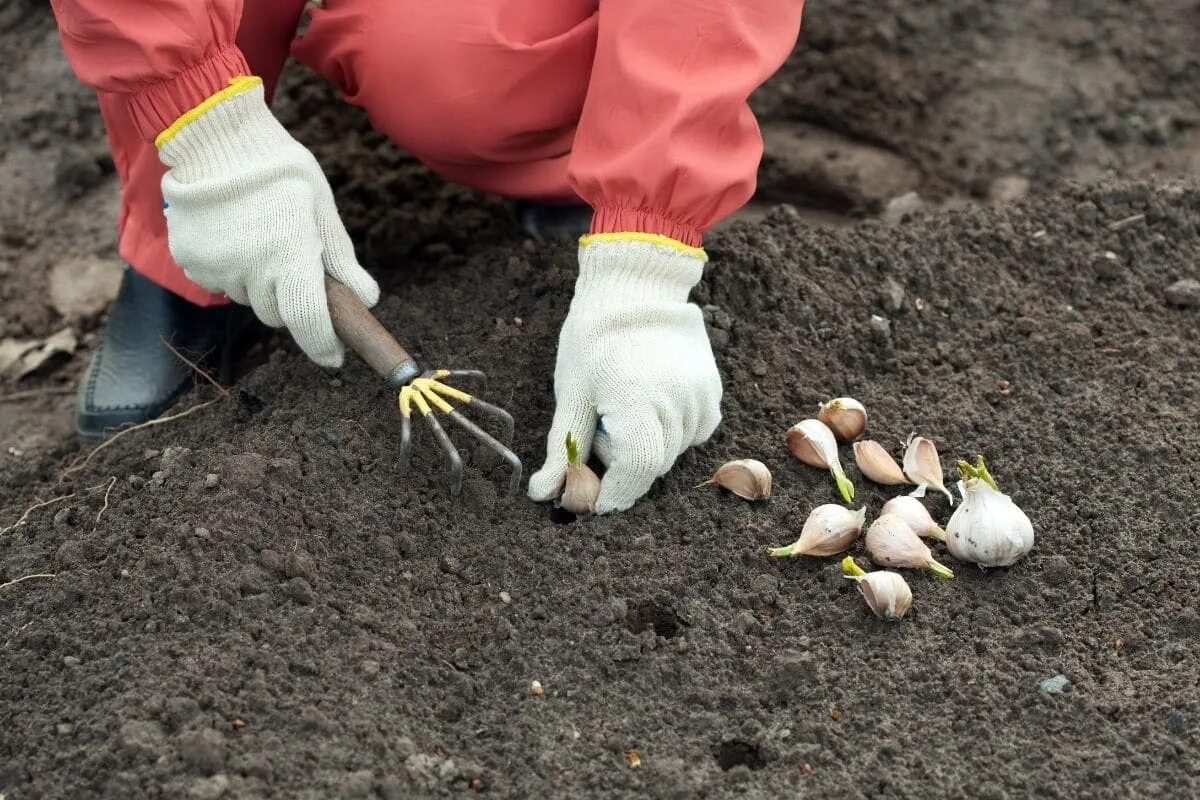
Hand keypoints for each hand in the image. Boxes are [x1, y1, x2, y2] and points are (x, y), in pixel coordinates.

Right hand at [159, 80, 377, 366]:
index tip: (334, 357)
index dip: (323, 345)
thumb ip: (340, 259)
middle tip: (291, 260)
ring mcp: (216, 268)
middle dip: (290, 299)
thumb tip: (366, 299)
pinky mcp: (190, 261)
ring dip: (258, 282)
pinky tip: (232, 233)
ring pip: (247, 297)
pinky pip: (218, 282)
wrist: (215, 137)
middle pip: (277, 314)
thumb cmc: (281, 171)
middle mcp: (251, 270)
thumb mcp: (321, 210)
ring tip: (259, 235)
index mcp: (290, 257)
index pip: (308, 321)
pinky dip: (229, 269)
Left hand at [528, 236, 722, 512]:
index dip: (613, 494)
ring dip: (645, 446)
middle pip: (651, 466)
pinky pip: (691, 434)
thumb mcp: (571, 392)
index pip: (635, 472)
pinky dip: (667, 431)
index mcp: (637, 400)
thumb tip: (543, 493)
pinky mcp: (713, 393)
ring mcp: (701, 397)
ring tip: (623, 405)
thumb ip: (563, 447)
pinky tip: (648, 400)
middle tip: (599, 428)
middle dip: (621, 465)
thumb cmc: (595, 337)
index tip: (591, 497)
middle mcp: (678, 402)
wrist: (637, 287)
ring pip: (671, 453)